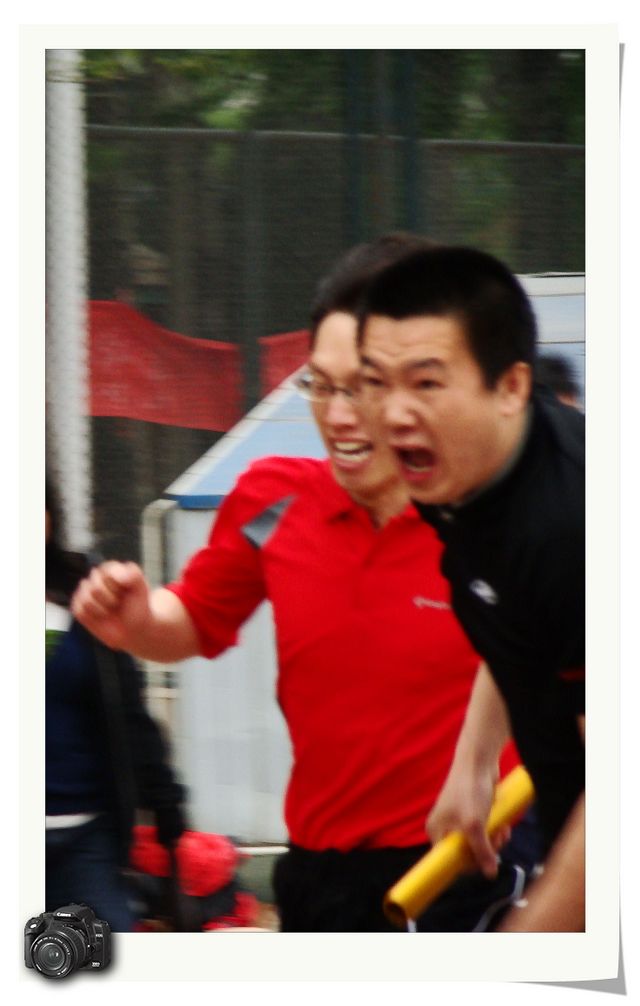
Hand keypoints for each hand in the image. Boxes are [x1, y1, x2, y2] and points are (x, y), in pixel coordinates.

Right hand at [71, 561, 152, 650]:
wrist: (133, 627)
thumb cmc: (137, 606)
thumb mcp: (141, 588)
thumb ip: (134, 574)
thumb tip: (119, 576)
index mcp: (110, 569)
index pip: (106, 573)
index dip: (117, 586)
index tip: (126, 591)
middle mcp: (96, 578)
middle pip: (95, 588)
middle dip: (110, 599)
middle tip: (119, 603)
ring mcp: (85, 592)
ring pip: (86, 600)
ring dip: (102, 610)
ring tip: (111, 610)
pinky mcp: (79, 607)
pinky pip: (80, 611)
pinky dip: (93, 617)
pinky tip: (101, 616)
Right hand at [427, 763, 508, 878]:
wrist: (479, 761)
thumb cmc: (469, 790)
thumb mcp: (474, 825)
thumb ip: (482, 851)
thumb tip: (490, 874)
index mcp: (436, 831)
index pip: (450, 860)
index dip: (468, 864)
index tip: (485, 862)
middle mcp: (445, 827)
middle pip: (466, 853)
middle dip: (486, 850)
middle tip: (497, 841)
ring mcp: (459, 820)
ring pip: (479, 843)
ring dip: (494, 841)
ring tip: (503, 830)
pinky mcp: (473, 813)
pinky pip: (484, 831)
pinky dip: (495, 831)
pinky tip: (503, 825)